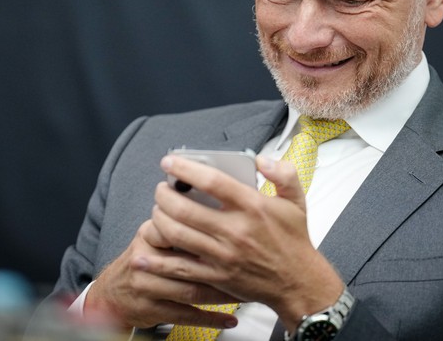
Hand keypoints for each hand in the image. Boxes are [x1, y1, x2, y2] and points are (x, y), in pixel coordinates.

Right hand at [84, 219, 239, 330]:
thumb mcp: (154, 236)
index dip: (208, 233)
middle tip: (249, 267)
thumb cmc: (143, 261)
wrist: (112, 295)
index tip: (236, 235)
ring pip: (190, 290)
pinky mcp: (151, 309)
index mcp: (149, 234)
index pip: (178, 228)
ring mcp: (146, 286)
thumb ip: (180, 224)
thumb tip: (218, 208)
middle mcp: (145, 259)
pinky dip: (211, 318)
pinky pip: (187, 315)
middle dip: (223, 266)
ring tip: (245, 293)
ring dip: (221, 294)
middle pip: (188, 261)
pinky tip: (229, 317)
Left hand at [142, 154, 343, 329]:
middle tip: (161, 188)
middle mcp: (235, 231)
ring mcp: (223, 256)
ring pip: (177, 234)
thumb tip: (261, 159)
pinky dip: (158, 260)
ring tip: (158, 210)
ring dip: (159, 219)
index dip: (186, 168)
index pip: (212, 181)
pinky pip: (179, 267)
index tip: (169, 161)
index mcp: (253, 207)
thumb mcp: (296, 200)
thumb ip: (284, 172)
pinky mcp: (216, 276)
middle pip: (185, 208)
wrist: (298, 283)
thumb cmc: (293, 241)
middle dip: (164, 194)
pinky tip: (144, 252)